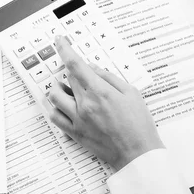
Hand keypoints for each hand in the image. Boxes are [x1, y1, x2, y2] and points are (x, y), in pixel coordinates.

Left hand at [44, 36, 163, 172]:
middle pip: (67, 78)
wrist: (138, 153)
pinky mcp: (75, 134)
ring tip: (68, 88)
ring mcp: (78, 120)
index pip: (75, 64)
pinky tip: (61, 104)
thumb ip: (109, 77)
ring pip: (55, 96)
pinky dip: (54, 107)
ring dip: (58, 87)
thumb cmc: (139, 123)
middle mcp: (85, 104)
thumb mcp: (131, 93)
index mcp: (100, 91)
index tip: (59, 40)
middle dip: (70, 69)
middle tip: (77, 70)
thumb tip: (93, 68)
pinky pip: (55, 117)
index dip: (65, 49)